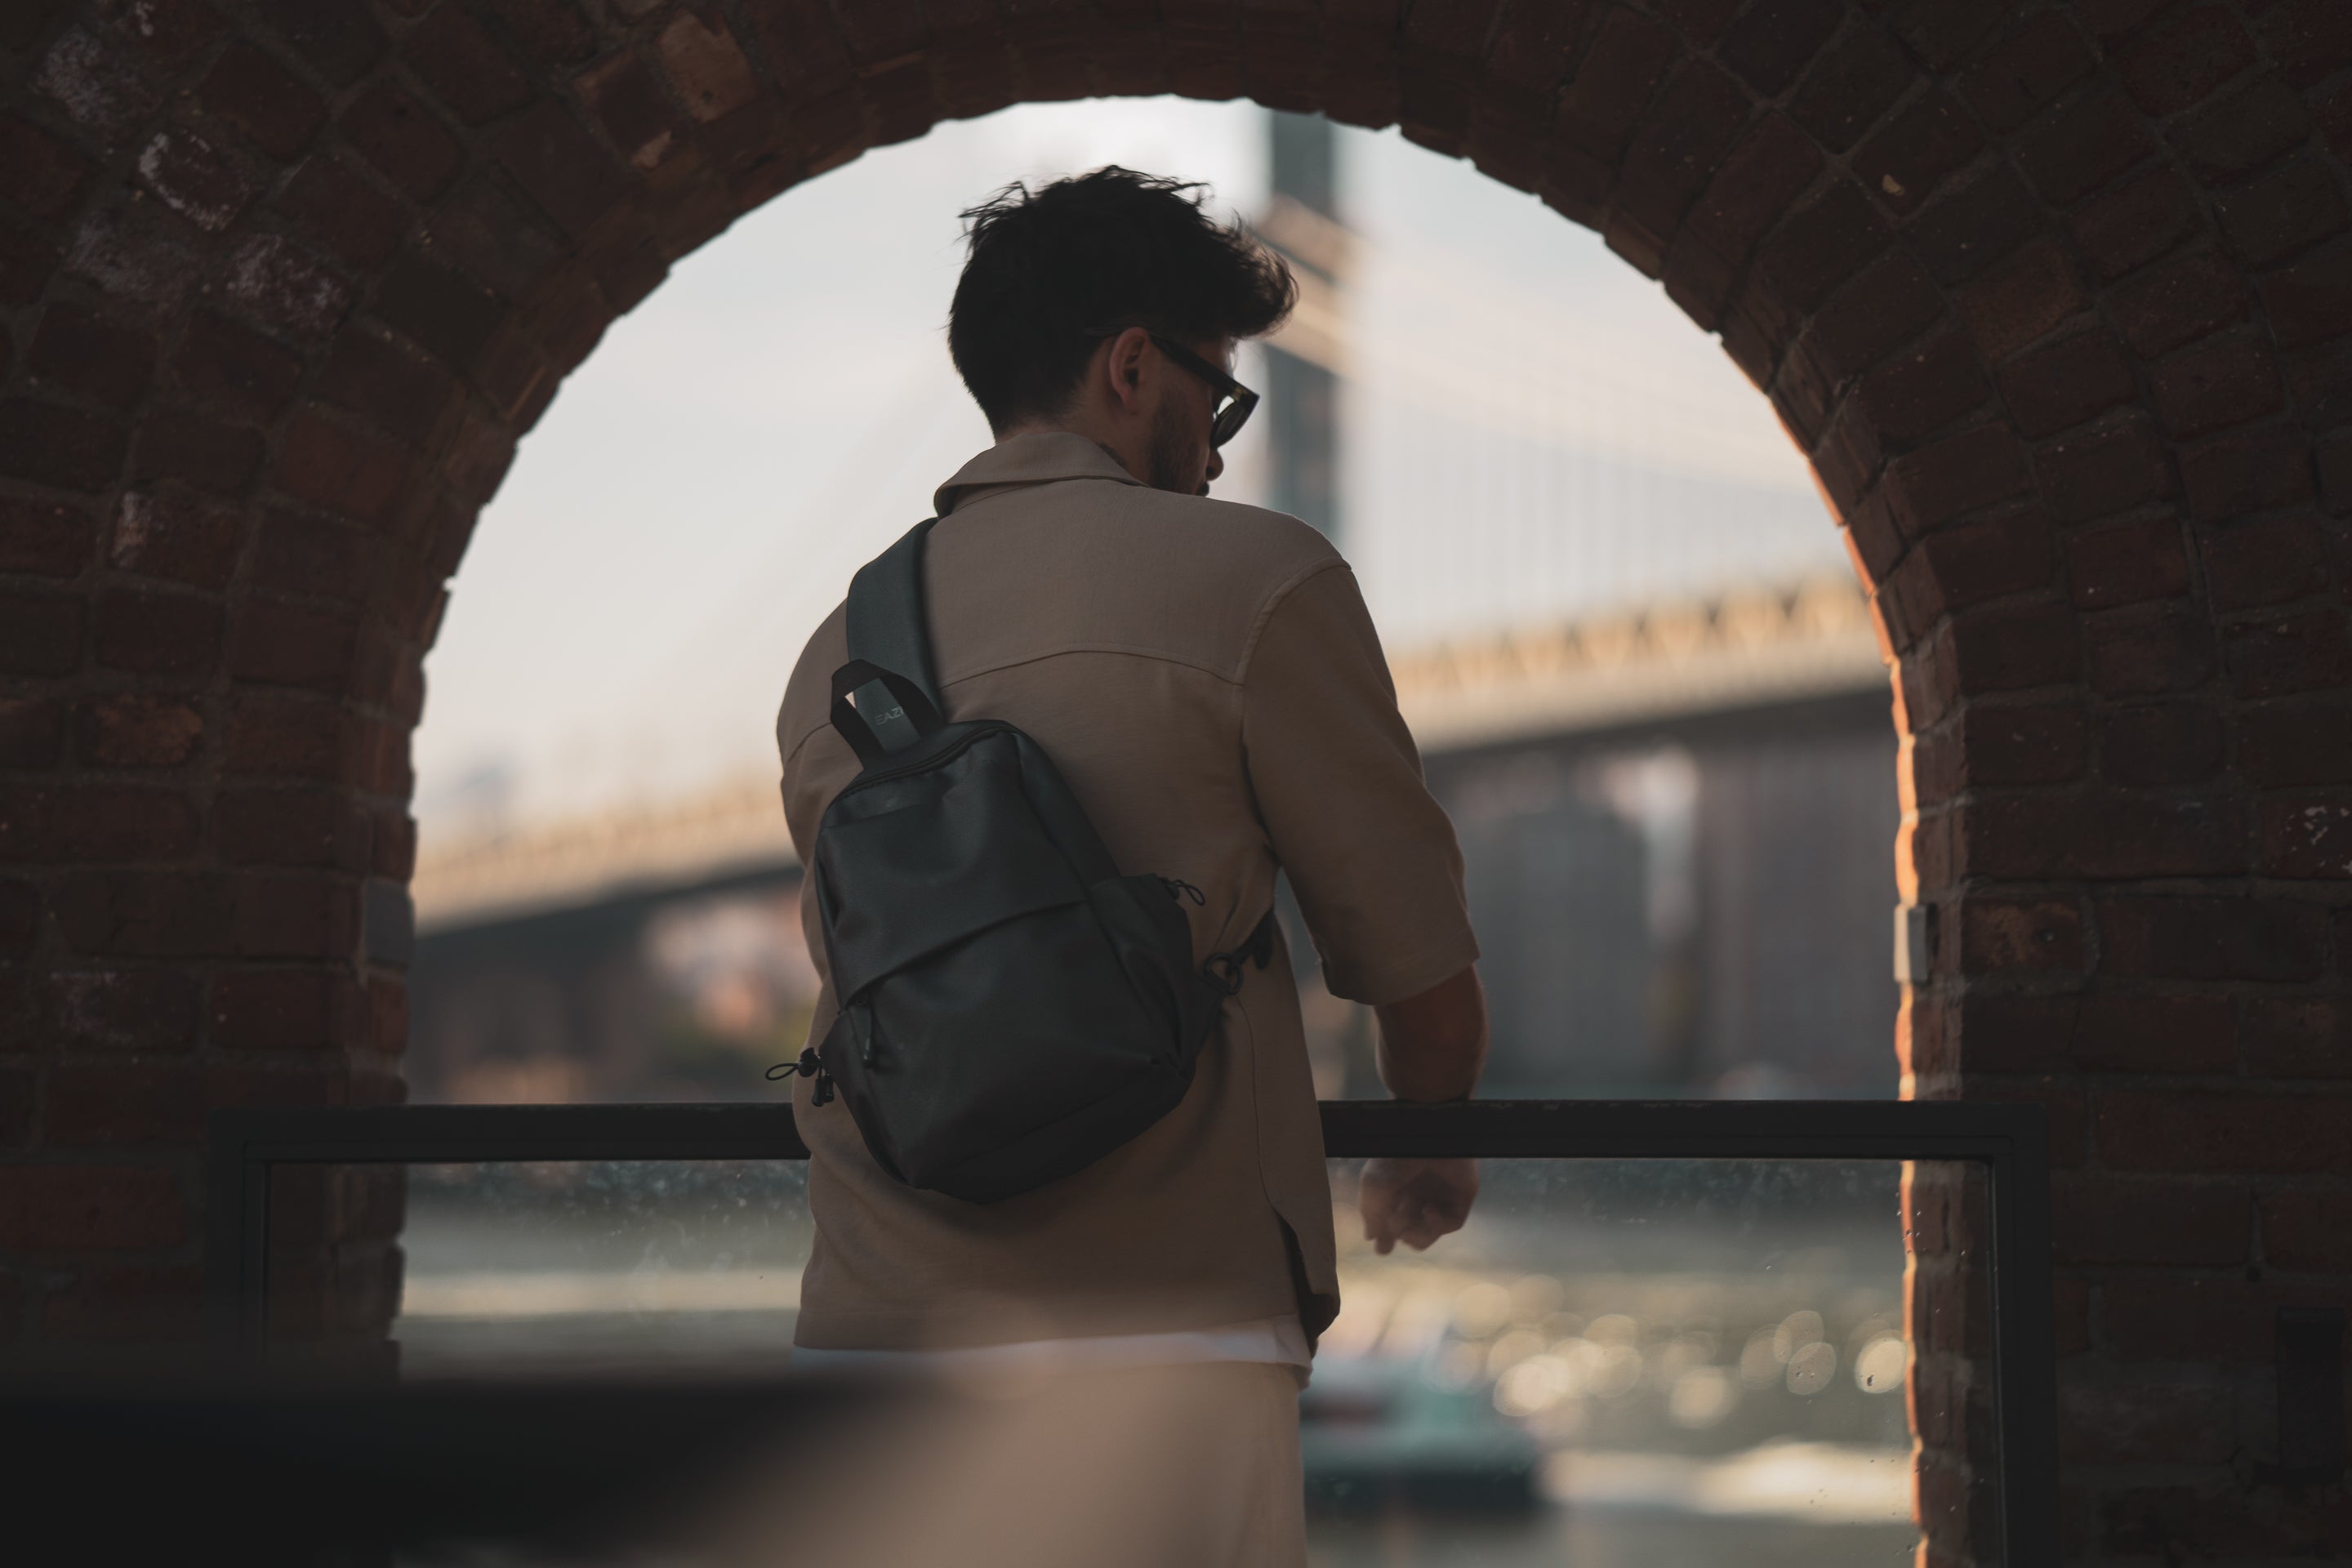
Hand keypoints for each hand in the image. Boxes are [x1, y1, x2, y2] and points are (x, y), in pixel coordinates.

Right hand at [1358, 1157, 1478, 1255]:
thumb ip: (1371, 1213)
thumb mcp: (1374, 1186)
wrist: (1429, 1135)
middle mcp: (1418, 1190)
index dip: (1385, 1233)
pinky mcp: (1461, 1198)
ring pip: (1429, 1232)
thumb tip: (1371, 1238)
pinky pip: (1451, 1223)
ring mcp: (1440, 1195)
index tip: (1381, 1248)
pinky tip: (1428, 1210)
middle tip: (1390, 1242)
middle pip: (1409, 1227)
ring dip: (1416, 1236)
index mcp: (1396, 1184)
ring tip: (1408, 1228)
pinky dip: (1437, 1224)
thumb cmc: (1397, 1157)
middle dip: (1400, 1236)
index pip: (1390, 1215)